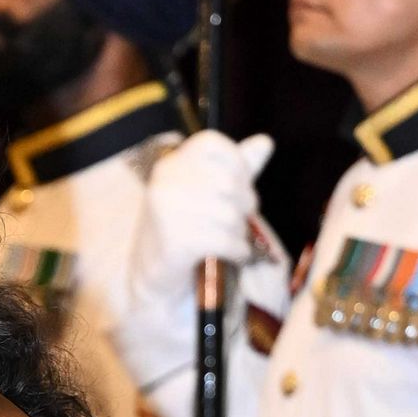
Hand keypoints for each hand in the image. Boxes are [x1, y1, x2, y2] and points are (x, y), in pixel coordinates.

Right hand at [131, 130, 274, 290]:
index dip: (238, 163)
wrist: (152, 274)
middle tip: (243, 218)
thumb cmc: (182, 228)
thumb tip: (266, 142)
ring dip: (241, 231)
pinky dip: (238, 250)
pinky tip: (237, 254)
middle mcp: (165, 181)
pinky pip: (223, 240)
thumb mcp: (207, 192)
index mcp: (171, 163)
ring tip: (236, 239)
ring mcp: (167, 211)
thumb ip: (236, 168)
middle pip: (227, 182)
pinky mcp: (175, 242)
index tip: (243, 186)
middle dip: (245, 203)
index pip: (213, 145)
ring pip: (228, 214)